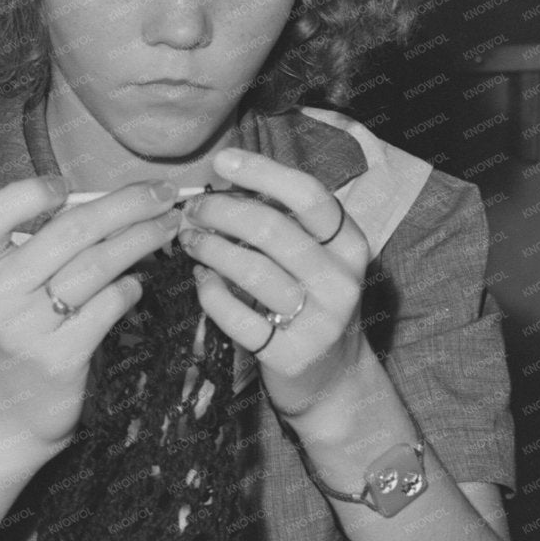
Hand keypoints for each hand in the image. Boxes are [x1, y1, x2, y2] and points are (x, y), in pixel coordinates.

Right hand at [0, 177, 182, 454]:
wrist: (6, 416)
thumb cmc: (17, 338)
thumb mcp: (10, 291)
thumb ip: (42, 248)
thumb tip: (111, 202)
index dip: (28, 194)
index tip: (66, 185)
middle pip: (69, 232)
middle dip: (125, 205)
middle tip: (163, 192)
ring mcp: (27, 329)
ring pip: (97, 266)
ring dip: (142, 240)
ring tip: (169, 226)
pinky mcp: (60, 358)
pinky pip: (107, 307)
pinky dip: (130, 288)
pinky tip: (137, 284)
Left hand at [182, 147, 370, 419]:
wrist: (332, 378)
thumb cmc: (312, 303)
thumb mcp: (317, 259)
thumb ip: (285, 222)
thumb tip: (226, 180)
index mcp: (351, 246)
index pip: (309, 197)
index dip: (262, 172)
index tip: (221, 162)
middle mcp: (342, 281)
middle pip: (272, 229)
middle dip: (221, 212)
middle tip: (192, 210)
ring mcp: (320, 322)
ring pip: (251, 270)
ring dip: (209, 248)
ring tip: (189, 240)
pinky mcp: (291, 355)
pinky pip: (236, 316)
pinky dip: (210, 293)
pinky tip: (201, 280)